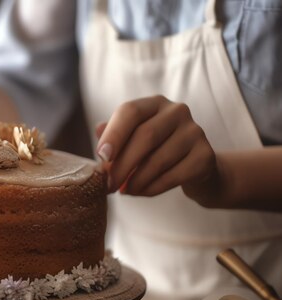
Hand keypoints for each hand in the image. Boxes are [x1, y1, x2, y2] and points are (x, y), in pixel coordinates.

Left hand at [95, 95, 217, 198]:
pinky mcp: (205, 156)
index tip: (101, 156)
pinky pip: (173, 176)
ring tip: (124, 191)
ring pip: (157, 160)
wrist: (194, 168)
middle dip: (121, 165)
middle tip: (108, 185)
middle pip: (144, 136)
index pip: (131, 111)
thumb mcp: (132, 140)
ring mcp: (195, 132)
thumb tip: (98, 130)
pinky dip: (152, 188)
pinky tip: (141, 192)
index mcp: (154, 103)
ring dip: (135, 181)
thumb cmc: (154, 151)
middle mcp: (177, 112)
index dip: (114, 134)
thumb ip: (114, 135)